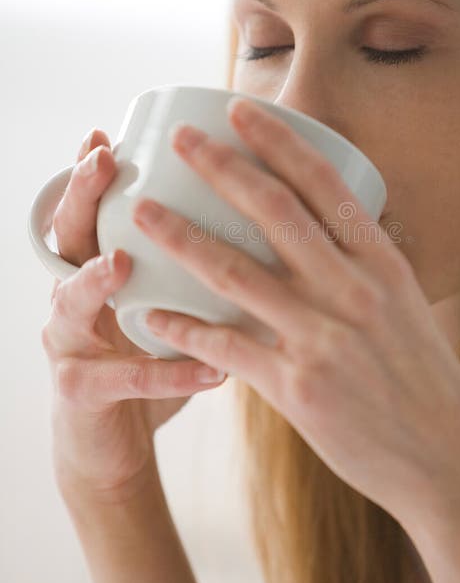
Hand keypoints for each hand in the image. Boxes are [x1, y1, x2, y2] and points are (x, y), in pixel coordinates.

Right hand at [41, 128, 227, 503]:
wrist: (116, 446)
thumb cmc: (154, 360)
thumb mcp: (169, 306)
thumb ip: (197, 267)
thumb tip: (268, 223)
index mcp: (98, 269)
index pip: (92, 212)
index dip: (93, 174)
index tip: (108, 135)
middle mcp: (75, 300)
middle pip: (68, 239)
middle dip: (81, 198)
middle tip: (102, 164)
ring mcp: (70, 346)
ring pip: (71, 304)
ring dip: (95, 280)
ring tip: (121, 262)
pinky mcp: (81, 395)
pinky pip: (124, 381)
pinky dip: (169, 373)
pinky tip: (211, 371)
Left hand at [133, 96, 459, 526]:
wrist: (448, 457)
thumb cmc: (424, 378)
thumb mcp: (405, 305)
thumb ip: (360, 268)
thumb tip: (324, 233)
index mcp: (381, 263)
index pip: (324, 184)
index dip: (277, 141)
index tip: (238, 110)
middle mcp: (352, 291)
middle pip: (273, 212)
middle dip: (221, 168)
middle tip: (181, 140)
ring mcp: (322, 339)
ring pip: (235, 273)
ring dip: (181, 237)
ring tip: (142, 213)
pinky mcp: (296, 388)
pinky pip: (226, 347)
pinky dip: (184, 328)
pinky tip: (152, 315)